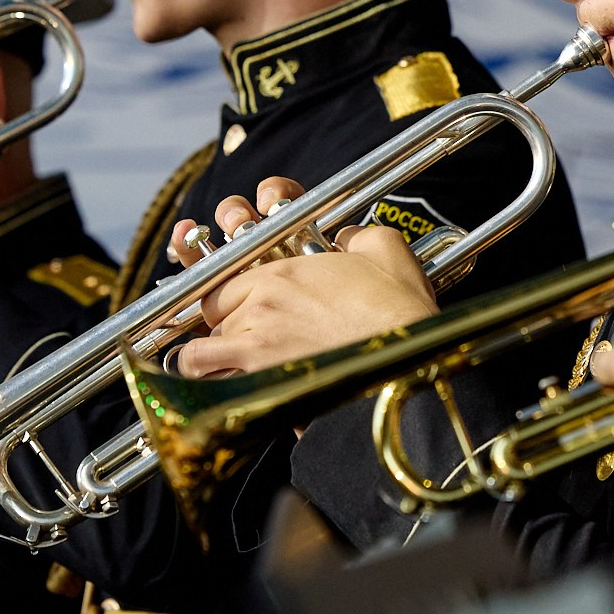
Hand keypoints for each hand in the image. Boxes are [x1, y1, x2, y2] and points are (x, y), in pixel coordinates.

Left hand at [169, 178, 438, 377]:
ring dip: (215, 352)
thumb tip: (346, 236)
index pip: (226, 272)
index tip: (241, 298)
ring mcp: (254, 340)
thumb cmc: (400, 311)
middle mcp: (261, 301)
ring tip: (232, 362)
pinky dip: (203, 375)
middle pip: (214, 308)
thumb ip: (356, 234)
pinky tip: (216, 379)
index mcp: (283, 271)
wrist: (410, 361)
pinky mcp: (258, 377)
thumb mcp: (384, 248)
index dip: (232, 286)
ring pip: (205, 343)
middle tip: (246, 333)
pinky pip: (204, 373)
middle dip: (226, 319)